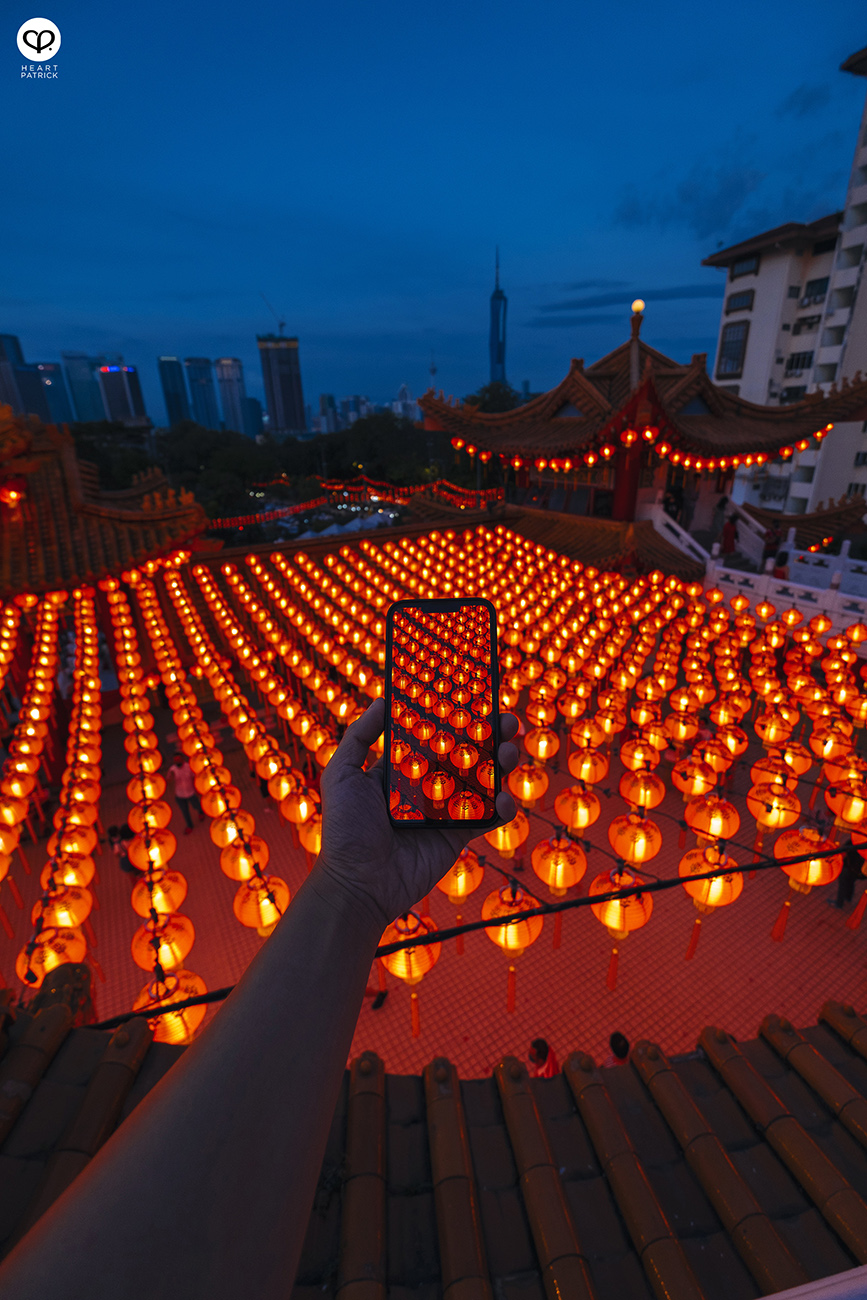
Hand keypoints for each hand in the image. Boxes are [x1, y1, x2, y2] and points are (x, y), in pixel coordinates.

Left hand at [313, 697, 518, 928]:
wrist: (358, 884)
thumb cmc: (344, 829)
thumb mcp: (341, 774)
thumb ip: (359, 736)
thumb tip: (383, 700)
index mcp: (401, 768)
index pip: (432, 734)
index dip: (453, 717)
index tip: (473, 697)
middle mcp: (426, 785)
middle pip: (464, 752)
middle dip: (488, 735)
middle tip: (506, 721)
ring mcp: (445, 809)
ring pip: (482, 780)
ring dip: (501, 763)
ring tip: (508, 751)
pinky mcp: (458, 835)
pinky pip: (487, 817)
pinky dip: (503, 807)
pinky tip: (506, 799)